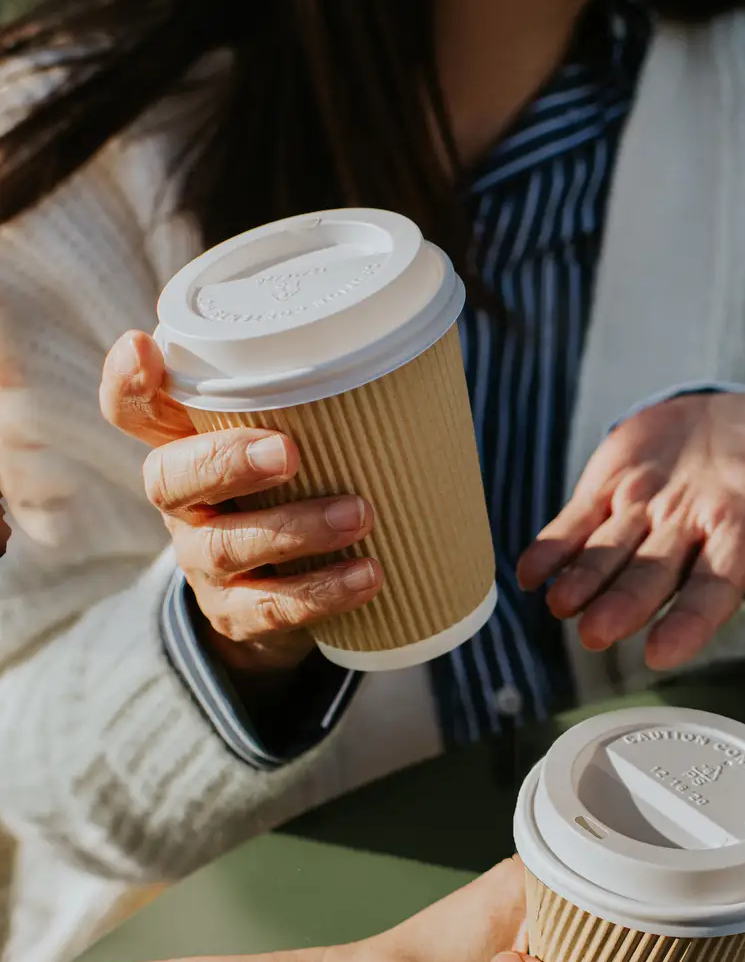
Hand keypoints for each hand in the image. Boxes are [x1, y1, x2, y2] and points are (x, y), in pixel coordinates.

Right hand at [100, 331, 381, 682]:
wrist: (285, 600)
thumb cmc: (292, 497)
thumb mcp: (286, 451)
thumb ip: (311, 409)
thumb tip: (398, 365)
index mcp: (184, 450)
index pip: (133, 412)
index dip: (128, 383)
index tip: (144, 346)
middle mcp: (182, 506)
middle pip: (171, 480)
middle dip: (228, 464)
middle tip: (287, 452)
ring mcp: (203, 564)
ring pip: (230, 546)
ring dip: (297, 530)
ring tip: (360, 515)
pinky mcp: (237, 615)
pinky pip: (274, 606)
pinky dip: (324, 591)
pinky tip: (368, 574)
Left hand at [517, 393, 744, 672]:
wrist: (730, 416)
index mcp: (739, 532)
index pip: (716, 587)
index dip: (690, 621)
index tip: (663, 653)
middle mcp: (688, 534)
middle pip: (654, 577)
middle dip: (625, 605)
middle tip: (595, 634)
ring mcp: (644, 515)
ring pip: (610, 556)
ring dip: (584, 582)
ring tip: (559, 605)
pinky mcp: (608, 492)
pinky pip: (575, 524)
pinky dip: (552, 548)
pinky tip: (527, 571)